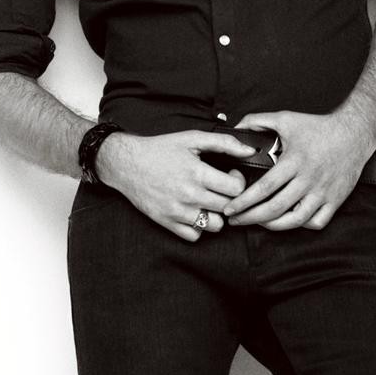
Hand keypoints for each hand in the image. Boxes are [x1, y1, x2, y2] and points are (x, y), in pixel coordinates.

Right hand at [96, 130, 251, 240]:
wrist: (127, 164)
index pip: (236, 189)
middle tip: (221, 189)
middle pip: (228, 207)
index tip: (230, 176)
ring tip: (209, 202)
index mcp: (197, 173)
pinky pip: (195, 236)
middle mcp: (189, 195)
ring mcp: (178, 212)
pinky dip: (198, 227)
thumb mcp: (192, 138)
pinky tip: (195, 212)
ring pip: (215, 226)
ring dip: (217, 215)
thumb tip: (249, 150)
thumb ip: (224, 143)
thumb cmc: (160, 150)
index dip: (238, 181)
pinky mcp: (168, 223)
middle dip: (229, 198)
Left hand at [221, 110, 375, 229]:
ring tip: (259, 223)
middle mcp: (308, 180)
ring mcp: (323, 192)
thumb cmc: (319, 127)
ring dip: (272, 225)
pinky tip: (289, 220)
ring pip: (295, 220)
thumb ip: (258, 121)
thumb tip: (237, 127)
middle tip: (236, 221)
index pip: (264, 188)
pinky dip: (301, 225)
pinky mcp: (335, 200)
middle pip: (274, 208)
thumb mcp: (286, 119)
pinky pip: (317, 222)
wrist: (354, 133)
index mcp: (294, 161)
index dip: (243, 201)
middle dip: (250, 218)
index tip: (230, 208)